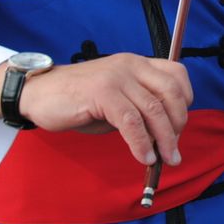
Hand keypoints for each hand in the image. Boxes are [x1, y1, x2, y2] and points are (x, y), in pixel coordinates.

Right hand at [19, 54, 193, 166]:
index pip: (177, 75)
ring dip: (164, 139)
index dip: (185, 102)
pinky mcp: (102, 93)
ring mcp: (116, 77)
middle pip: (171, 93)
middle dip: (178, 124)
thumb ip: (140, 109)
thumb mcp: (116, 99)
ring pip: (153, 109)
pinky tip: (144, 156)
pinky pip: (131, 122)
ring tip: (166, 159)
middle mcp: (131, 65)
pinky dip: (142, 143)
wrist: (38, 93)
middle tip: (174, 150)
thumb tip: (164, 134)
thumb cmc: (78, 99)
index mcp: (137, 63)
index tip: (179, 126)